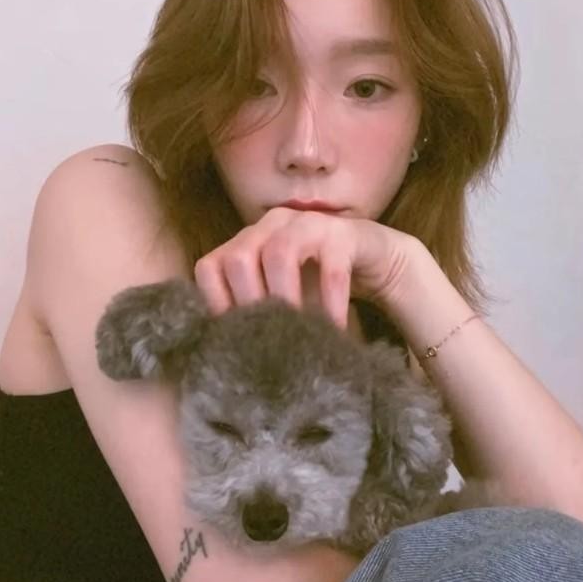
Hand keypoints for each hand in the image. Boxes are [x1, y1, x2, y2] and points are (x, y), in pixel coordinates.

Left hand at [193, 206, 420, 328]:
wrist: (372, 258)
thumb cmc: (316, 283)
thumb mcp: (280, 296)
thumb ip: (256, 312)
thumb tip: (231, 358)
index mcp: (246, 241)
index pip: (210, 267)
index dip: (216, 304)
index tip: (232, 338)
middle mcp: (270, 226)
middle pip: (239, 258)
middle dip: (249, 302)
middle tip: (265, 338)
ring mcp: (306, 223)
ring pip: (279, 253)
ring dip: (284, 297)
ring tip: (295, 332)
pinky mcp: (343, 234)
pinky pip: (332, 267)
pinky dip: (331, 302)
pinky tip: (335, 329)